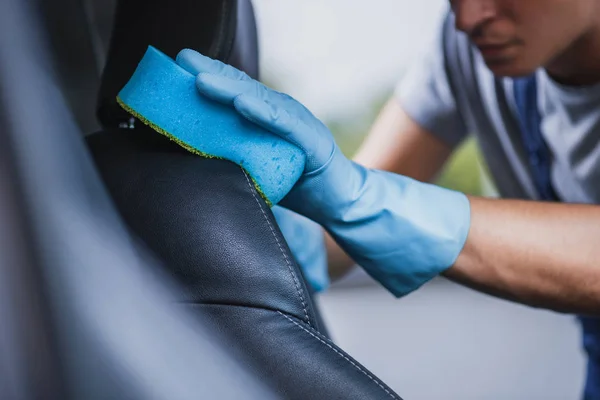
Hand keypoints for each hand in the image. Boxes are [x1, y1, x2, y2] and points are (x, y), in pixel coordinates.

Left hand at [176, 49, 471, 296]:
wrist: (337, 203)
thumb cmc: (298, 183)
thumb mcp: (259, 166)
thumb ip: (235, 155)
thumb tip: (195, 155)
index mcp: (268, 119)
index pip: (235, 94)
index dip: (208, 79)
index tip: (177, 69)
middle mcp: (282, 114)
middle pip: (243, 89)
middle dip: (211, 73)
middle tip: (182, 60)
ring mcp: (298, 124)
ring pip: (260, 101)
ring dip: (229, 89)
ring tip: (201, 79)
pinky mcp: (311, 141)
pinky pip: (284, 124)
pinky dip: (262, 113)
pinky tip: (242, 104)